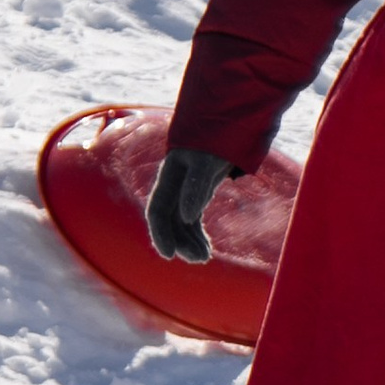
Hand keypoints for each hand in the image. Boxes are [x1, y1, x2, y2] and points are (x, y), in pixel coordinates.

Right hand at [146, 146, 232, 263]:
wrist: (228, 125)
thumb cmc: (215, 141)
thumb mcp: (206, 162)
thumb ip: (196, 186)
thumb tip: (186, 217)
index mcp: (169, 178)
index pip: (156, 211)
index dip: (159, 233)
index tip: (169, 255)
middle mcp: (174, 187)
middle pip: (169, 221)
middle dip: (181, 242)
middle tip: (199, 259)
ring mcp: (185, 191)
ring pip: (182, 223)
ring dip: (190, 242)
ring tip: (204, 257)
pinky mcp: (198, 194)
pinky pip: (193, 220)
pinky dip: (198, 235)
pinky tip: (205, 249)